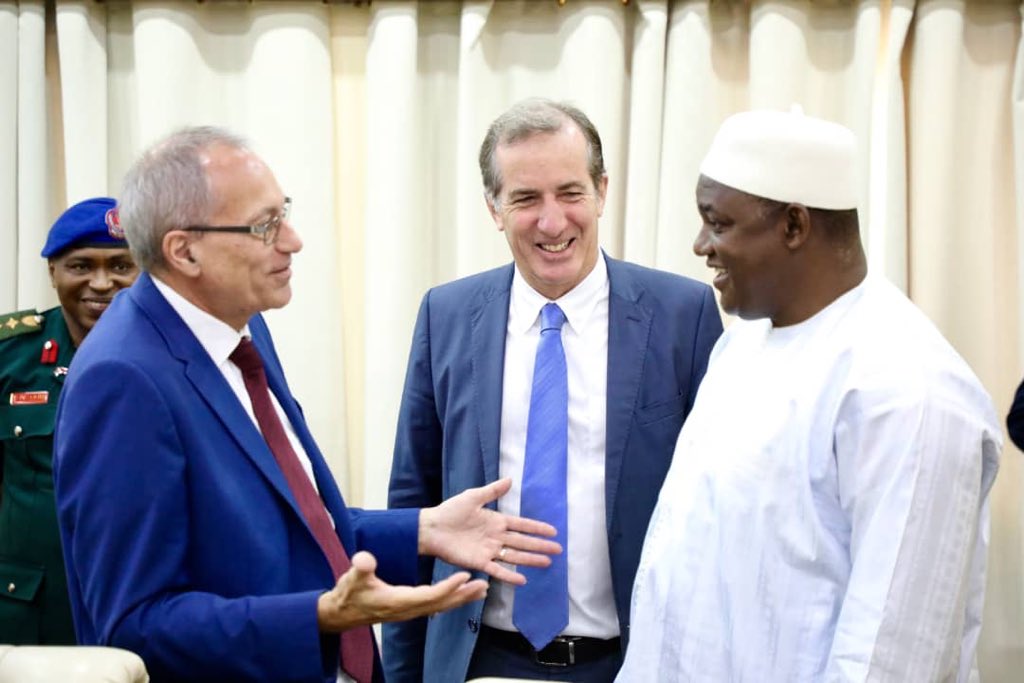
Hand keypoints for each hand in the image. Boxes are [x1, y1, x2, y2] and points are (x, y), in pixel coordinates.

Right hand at [317, 551, 487, 631]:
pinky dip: (451, 599)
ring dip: (462, 598)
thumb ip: (361, 568)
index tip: (465, 575)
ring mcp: (410, 611)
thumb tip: (365, 559)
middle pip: (442, 604)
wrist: (342, 613)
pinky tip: (461, 593)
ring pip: (441, 606)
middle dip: (464, 595)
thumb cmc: (349, 594)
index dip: (449, 587)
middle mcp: (408, 609)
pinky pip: (436, 606)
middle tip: (484, 585)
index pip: (430, 595)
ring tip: (482, 589)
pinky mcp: (409, 609)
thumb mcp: (352, 578)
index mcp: (398, 601)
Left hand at [418, 477, 561, 584]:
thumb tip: (510, 480)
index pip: (522, 525)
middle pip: (523, 542)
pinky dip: (509, 575)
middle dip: (540, 546)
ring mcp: (489, 550)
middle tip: (558, 550)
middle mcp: (496, 537)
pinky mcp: (479, 562)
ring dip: (531, 560)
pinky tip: (522, 579)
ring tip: (547, 562)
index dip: (537, 528)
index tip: (553, 531)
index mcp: (496, 521)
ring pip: (515, 556)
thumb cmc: (450, 511)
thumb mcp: (473, 497)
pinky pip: (497, 569)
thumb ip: (492, 491)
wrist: (431, 528)